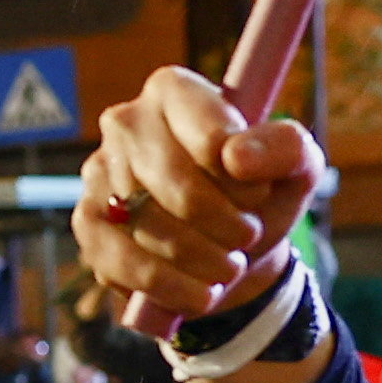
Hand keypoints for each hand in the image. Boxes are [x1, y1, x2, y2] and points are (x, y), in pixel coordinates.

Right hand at [74, 66, 325, 382]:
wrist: (226, 247)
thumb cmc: (257, 195)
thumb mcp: (294, 167)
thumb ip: (284, 148)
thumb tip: (236, 158)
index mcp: (174, 90)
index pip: (208, 137)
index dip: (242, 179)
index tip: (259, 196)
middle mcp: (126, 121)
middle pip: (176, 183)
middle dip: (224, 225)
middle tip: (248, 239)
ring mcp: (98, 171)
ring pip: (150, 226)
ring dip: (203, 260)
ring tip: (229, 267)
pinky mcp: (87, 222)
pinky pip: (123, 262)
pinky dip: (171, 287)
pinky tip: (200, 292)